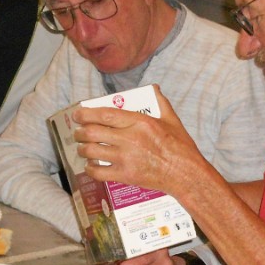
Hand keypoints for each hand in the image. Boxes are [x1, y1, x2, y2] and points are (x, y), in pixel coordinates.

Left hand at [73, 84, 207, 192]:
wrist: (186, 174)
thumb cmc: (181, 148)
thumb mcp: (172, 120)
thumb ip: (161, 102)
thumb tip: (154, 89)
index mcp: (140, 122)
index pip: (104, 114)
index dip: (86, 113)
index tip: (78, 114)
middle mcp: (130, 139)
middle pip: (92, 132)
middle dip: (80, 132)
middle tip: (78, 133)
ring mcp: (126, 158)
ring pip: (92, 151)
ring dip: (83, 149)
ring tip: (82, 149)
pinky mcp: (126, 175)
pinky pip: (99, 172)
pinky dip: (90, 169)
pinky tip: (91, 167)